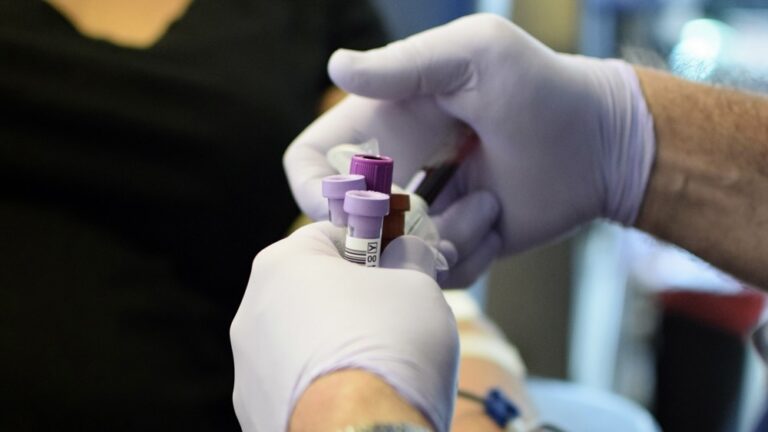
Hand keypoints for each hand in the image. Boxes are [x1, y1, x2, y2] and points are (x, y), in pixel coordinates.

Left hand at [230, 223, 458, 431]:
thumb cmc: (390, 348)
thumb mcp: (419, 286)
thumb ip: (410, 260)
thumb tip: (408, 254)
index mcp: (283, 264)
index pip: (333, 235)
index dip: (374, 245)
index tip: (400, 263)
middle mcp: (252, 310)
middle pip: (314, 290)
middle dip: (355, 299)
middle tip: (397, 317)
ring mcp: (247, 367)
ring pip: (304, 340)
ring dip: (337, 344)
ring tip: (380, 366)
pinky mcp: (253, 411)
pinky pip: (296, 384)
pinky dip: (323, 386)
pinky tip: (357, 397)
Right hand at [284, 13, 653, 257]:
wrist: (601, 142)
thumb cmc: (541, 86)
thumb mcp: (475, 55)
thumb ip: (404, 64)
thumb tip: (336, 66)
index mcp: (381, 126)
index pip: (310, 162)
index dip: (313, 188)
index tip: (354, 200)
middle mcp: (393, 173)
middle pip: (342, 223)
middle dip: (379, 230)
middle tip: (432, 209)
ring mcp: (424, 215)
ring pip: (392, 259)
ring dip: (439, 240)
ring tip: (489, 203)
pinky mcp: (456, 247)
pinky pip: (436, 277)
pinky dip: (467, 257)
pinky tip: (499, 220)